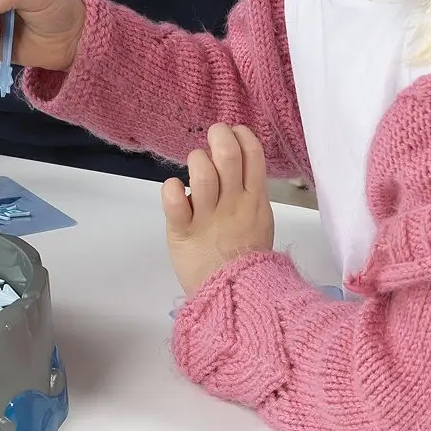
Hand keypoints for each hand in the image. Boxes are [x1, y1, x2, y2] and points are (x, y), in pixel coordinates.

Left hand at [162, 125, 274, 295]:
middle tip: (211, 138)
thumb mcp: (259, 221)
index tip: (232, 134)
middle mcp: (233, 202)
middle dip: (218, 136)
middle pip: (228, 156)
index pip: (253, 154)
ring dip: (196, 160)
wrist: (235, 296)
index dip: (241, 135)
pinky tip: (173, 190)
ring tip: (194, 167)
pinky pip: (174, 201)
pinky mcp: (182, 230)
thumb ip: (249, 193)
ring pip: (202, 172)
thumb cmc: (245, 258)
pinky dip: (171, 188)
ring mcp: (207, 216)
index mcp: (255, 199)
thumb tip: (238, 166)